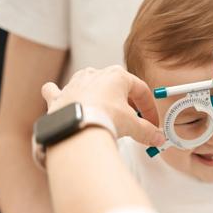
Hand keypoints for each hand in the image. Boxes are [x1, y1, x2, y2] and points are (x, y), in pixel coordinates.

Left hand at [41, 65, 164, 145]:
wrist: (77, 128)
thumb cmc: (104, 118)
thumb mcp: (133, 126)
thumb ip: (147, 131)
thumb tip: (157, 138)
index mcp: (117, 76)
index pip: (140, 90)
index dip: (149, 107)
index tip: (151, 121)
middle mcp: (95, 75)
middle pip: (117, 87)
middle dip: (127, 103)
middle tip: (133, 119)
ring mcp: (75, 84)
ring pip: (88, 83)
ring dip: (97, 94)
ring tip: (103, 107)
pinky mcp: (59, 97)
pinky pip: (56, 90)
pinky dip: (58, 92)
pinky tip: (58, 93)